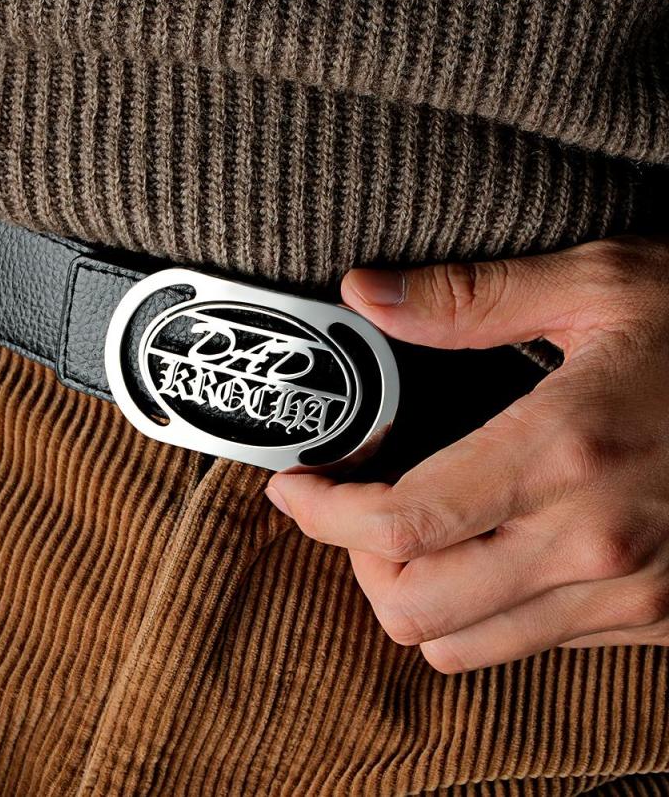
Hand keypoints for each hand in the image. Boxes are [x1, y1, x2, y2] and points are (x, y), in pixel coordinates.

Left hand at [264, 236, 668, 672]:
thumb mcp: (599, 285)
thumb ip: (468, 298)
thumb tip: (363, 294)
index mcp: (566, 452)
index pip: (399, 525)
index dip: (324, 515)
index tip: (297, 489)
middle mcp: (595, 544)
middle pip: (414, 610)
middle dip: (359, 562)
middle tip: (353, 506)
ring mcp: (632, 596)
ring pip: (461, 646)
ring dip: (414, 593)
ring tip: (412, 531)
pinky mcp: (657, 619)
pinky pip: (527, 644)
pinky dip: (479, 608)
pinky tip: (487, 547)